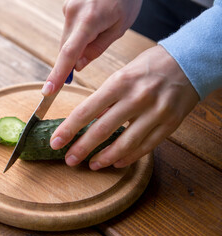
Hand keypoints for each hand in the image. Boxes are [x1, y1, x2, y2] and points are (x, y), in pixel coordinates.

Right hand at [42, 0, 142, 95]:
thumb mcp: (119, 27)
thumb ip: (96, 49)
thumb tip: (77, 66)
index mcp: (88, 20)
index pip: (69, 53)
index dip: (58, 74)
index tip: (48, 91)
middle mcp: (72, 13)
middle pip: (66, 48)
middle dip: (74, 61)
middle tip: (90, 61)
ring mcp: (67, 8)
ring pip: (67, 40)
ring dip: (78, 46)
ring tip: (101, 30)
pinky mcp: (67, 6)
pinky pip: (69, 30)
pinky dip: (78, 36)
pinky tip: (94, 25)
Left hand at [50, 45, 199, 169]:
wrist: (189, 61)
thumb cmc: (149, 66)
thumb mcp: (122, 74)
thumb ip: (106, 99)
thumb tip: (87, 121)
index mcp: (120, 82)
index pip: (87, 110)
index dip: (69, 129)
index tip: (55, 142)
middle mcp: (137, 98)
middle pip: (103, 130)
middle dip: (82, 148)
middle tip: (70, 160)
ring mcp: (156, 112)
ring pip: (125, 144)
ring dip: (105, 158)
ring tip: (92, 164)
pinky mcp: (170, 124)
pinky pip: (146, 147)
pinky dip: (128, 157)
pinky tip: (115, 162)